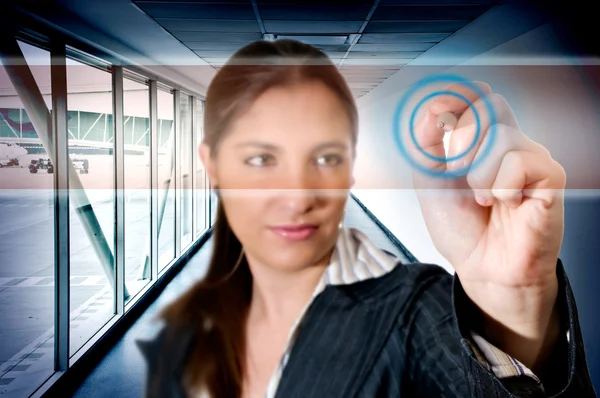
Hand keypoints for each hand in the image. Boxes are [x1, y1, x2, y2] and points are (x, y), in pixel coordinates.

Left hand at [409, 81, 565, 369]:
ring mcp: (530, 158)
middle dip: (461, 138)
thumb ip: (425, 143)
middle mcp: (508, 144)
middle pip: (489, 105)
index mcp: (480, 140)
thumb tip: (431, 106)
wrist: (482, 268)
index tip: (437, 119)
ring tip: (481, 199)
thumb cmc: (462, 228)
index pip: (476, 96)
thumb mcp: (428, 181)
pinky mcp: (549, 178)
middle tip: (457, 171)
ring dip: (478, 173)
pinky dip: (501, 186)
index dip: (456, 98)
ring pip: (502, 136)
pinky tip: (503, 203)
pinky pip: (521, 162)